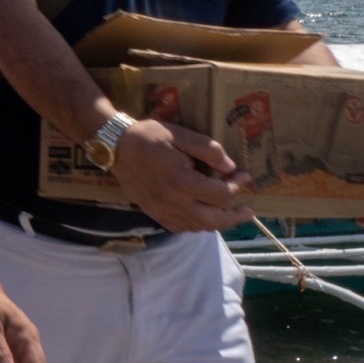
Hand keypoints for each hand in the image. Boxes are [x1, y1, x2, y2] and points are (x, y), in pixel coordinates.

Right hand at [110, 118, 253, 231]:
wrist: (115, 146)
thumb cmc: (149, 136)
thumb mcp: (181, 135)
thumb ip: (208, 150)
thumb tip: (231, 167)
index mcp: (183, 182)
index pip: (221, 194)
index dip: (237, 186)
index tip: (243, 176)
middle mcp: (174, 201)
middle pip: (213, 220)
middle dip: (234, 217)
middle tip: (248, 211)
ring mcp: (162, 210)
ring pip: (197, 227)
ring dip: (217, 223)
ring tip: (228, 214)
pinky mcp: (153, 212)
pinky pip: (179, 228)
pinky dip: (195, 226)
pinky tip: (201, 216)